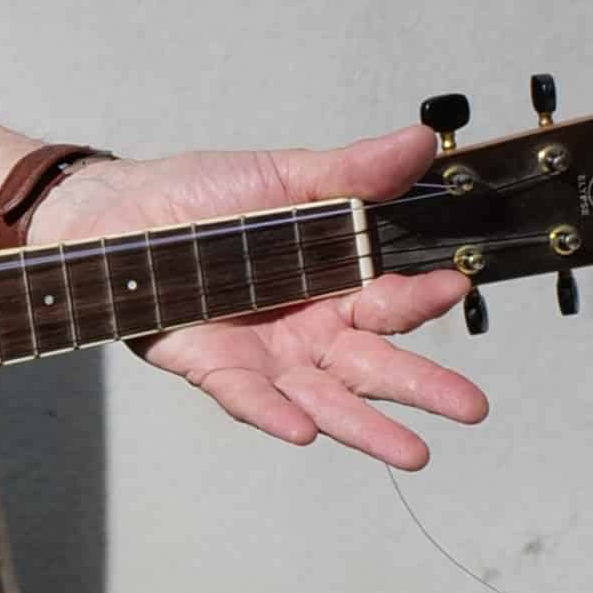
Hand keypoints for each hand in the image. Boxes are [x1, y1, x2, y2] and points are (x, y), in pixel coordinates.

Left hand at [50, 132, 491, 474]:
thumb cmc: (202, 197)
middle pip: (373, 364)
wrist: (121, 213)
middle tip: (471, 407)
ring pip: (326, 398)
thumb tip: (419, 140)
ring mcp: (265, 357)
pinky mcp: (216, 369)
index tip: (458, 286)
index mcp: (333, 285)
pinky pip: (249, 398)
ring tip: (414, 452)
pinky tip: (304, 432)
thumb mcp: (285, 175)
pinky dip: (275, 414)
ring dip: (367, 426)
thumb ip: (352, 172)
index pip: (391, 301)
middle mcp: (308, 330)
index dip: (424, 298)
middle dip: (423, 386)